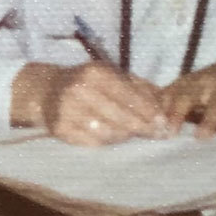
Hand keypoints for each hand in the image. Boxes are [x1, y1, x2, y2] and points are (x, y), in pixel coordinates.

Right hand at [14, 61, 168, 146]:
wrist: (48, 90)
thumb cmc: (88, 82)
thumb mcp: (113, 75)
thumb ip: (141, 87)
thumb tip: (167, 104)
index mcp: (95, 73)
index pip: (129, 96)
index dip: (150, 112)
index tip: (164, 123)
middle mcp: (79, 90)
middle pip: (121, 117)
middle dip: (143, 128)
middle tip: (157, 135)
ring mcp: (67, 111)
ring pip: (109, 132)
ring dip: (125, 135)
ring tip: (132, 133)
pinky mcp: (60, 129)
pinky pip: (93, 142)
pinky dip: (107, 141)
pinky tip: (112, 136)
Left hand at [157, 51, 215, 137]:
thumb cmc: (214, 86)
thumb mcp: (191, 89)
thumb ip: (172, 104)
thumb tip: (149, 125)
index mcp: (185, 83)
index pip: (166, 96)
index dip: (156, 111)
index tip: (149, 128)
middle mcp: (202, 84)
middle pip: (186, 97)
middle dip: (176, 114)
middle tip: (168, 133)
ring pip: (214, 104)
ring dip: (207, 120)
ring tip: (201, 136)